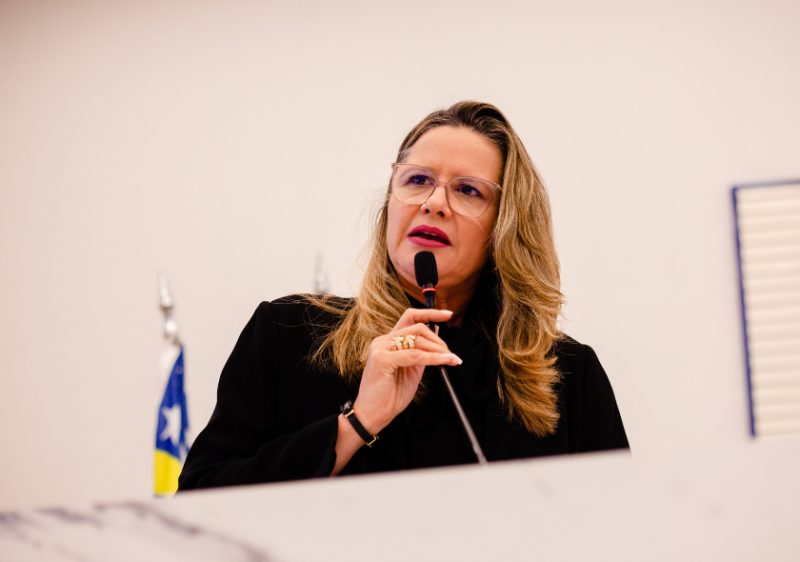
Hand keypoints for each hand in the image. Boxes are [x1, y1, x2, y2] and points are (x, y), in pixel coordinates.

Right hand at [352, 308, 461, 433]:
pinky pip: (415, 355)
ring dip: (439, 350)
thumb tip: (438, 338)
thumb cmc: (390, 395)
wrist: (373, 415)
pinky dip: (433, 358)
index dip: (430, 313)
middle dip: (439, 340)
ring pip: (417, 340)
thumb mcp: (411, 369)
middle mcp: (383, 341)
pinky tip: (444, 361)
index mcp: (388, 341)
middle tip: (450, 355)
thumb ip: (421, 353)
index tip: (448, 315)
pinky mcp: (382, 359)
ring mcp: (380, 348)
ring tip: (451, 360)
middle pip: (417, 328)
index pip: (410, 317)